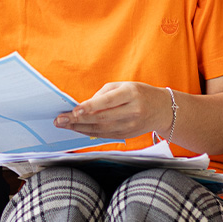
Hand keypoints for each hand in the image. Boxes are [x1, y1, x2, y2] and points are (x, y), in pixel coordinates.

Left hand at [53, 82, 172, 139]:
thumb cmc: (140, 93)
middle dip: (78, 120)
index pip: (108, 101)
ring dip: (80, 128)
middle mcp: (132, 111)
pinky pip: (105, 135)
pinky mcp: (128, 135)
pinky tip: (77, 129)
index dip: (90, 107)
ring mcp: (130, 125)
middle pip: (101, 118)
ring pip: (101, 129)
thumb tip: (84, 105)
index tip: (74, 110)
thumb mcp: (124, 85)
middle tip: (60, 119)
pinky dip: (89, 132)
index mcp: (131, 94)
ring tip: (64, 125)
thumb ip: (104, 93)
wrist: (162, 110)